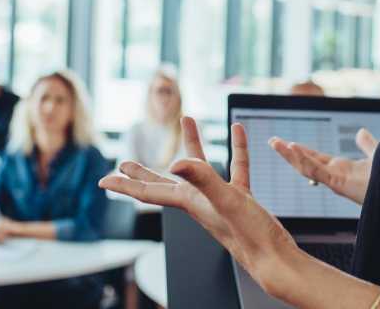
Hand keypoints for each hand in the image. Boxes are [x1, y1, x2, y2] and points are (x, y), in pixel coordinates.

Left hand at [99, 117, 303, 298]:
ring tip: (189, 122)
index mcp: (190, 202)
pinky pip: (235, 168)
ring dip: (193, 146)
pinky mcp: (240, 198)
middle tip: (125, 163)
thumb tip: (177, 163)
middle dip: (143, 172)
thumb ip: (203, 180)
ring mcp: (220, 199)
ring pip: (200, 169)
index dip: (125, 185)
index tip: (104, 180)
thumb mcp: (225, 201)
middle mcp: (199, 201)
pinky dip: (236, 149)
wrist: (275, 256)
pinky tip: (239, 133)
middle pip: (163, 182)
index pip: (149, 191)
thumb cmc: (249, 236)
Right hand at [269, 128, 377, 204]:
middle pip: (307, 162)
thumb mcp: (377, 155)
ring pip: (307, 168)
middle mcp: (337, 176)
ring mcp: (337, 181)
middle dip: (289, 153)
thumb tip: (359, 132)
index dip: (302, 151)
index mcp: (343, 170)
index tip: (287, 143)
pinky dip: (304, 160)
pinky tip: (293, 149)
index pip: (316, 159)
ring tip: (275, 143)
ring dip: (290, 155)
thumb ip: (367, 144)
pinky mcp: (340, 184)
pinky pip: (317, 172)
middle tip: (272, 141)